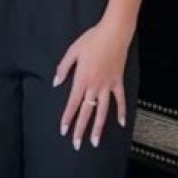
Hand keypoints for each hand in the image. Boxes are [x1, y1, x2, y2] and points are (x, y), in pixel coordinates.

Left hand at [54, 21, 129, 149]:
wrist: (113, 33)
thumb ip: (63, 67)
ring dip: (98, 127)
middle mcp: (94, 85)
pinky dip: (121, 111)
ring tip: (95, 141)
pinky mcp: (118, 81)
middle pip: (86, 111)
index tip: (63, 130)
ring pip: (103, 111)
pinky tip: (122, 123)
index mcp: (82, 78)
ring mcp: (107, 85)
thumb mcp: (73, 50)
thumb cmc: (92, 39)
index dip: (67, 117)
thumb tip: (56, 82)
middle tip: (76, 144)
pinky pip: (120, 100)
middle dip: (80, 129)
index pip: (73, 103)